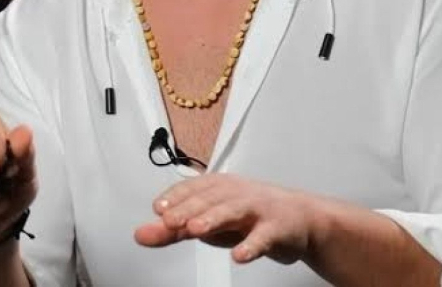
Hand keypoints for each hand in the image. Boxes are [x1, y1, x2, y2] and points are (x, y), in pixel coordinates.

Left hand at [134, 174, 313, 264]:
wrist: (299, 218)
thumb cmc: (249, 216)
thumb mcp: (210, 222)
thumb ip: (175, 229)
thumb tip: (142, 233)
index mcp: (220, 187)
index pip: (194, 187)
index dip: (176, 197)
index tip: (159, 208)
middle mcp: (237, 193)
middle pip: (211, 198)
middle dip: (189, 208)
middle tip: (170, 220)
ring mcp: (258, 209)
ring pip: (234, 210)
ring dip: (214, 218)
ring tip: (196, 229)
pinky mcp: (277, 228)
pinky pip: (263, 236)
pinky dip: (251, 245)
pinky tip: (239, 255)